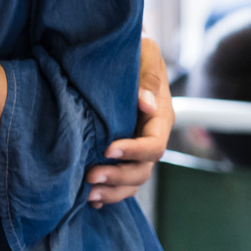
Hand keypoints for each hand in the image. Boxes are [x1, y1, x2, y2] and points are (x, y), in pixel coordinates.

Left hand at [84, 36, 172, 206]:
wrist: (122, 53)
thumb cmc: (135, 51)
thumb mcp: (145, 55)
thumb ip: (147, 78)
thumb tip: (146, 104)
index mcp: (161, 116)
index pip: (154, 145)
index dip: (133, 151)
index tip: (107, 149)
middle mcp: (152, 136)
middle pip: (144, 169)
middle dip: (119, 177)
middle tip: (90, 176)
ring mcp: (138, 147)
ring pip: (134, 180)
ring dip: (113, 191)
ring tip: (88, 195)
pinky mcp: (124, 152)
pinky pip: (123, 179)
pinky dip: (110, 192)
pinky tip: (91, 199)